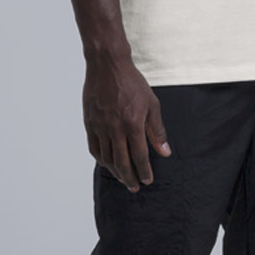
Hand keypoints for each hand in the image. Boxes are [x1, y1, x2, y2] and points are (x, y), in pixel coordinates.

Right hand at [83, 57, 170, 190]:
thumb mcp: (152, 104)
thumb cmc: (132, 83)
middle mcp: (115, 129)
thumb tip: (164, 152)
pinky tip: (107, 163)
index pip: (139, 156)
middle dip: (130, 178)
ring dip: (116, 172)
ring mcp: (100, 127)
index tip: (147, 181)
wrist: (107, 66)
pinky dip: (101, 159)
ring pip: (107, 158)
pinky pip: (94, 148)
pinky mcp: (90, 123)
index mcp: (133, 124)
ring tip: (123, 178)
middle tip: (134, 188)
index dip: (144, 171)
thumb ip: (157, 130)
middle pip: (122, 162)